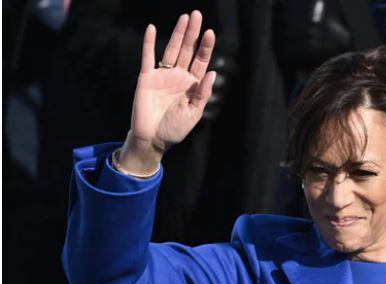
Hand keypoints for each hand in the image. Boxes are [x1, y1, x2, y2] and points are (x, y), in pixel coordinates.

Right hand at [120, 10, 215, 171]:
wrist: (152, 139)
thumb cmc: (175, 129)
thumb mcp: (194, 113)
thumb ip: (203, 93)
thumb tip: (212, 73)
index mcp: (193, 84)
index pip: (201, 61)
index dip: (205, 47)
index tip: (210, 32)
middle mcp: (179, 76)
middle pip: (187, 50)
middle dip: (192, 33)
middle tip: (196, 14)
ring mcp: (163, 75)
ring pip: (171, 50)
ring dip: (177, 34)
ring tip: (184, 17)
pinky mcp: (147, 77)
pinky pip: (148, 57)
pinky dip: (148, 43)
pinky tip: (151, 28)